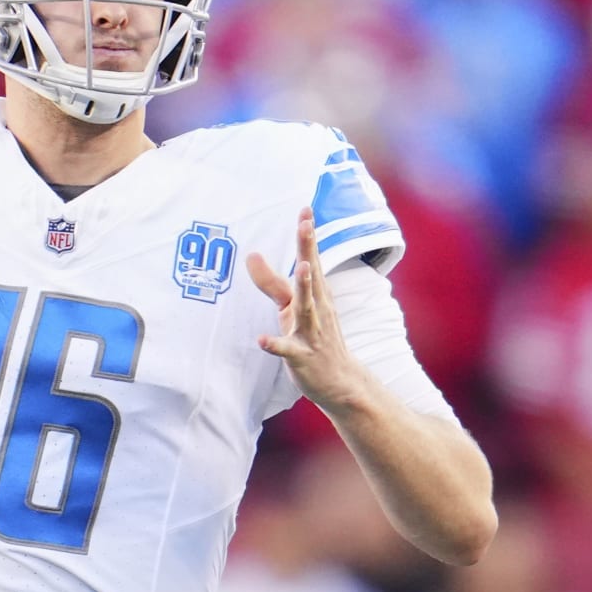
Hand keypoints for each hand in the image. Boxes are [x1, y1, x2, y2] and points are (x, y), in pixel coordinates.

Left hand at [249, 210, 368, 415]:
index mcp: (316, 295)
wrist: (341, 382)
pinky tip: (261, 340)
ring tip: (302, 268)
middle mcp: (317, 309)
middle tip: (306, 223)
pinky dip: (275, 345)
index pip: (313, 260)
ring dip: (304, 288)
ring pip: (307, 308)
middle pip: (312, 275)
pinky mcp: (303, 357)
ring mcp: (312, 333)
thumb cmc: (314, 338)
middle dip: (309, 249)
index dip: (308, 236)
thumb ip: (271, 282)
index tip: (305, 209)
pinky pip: (288, 350)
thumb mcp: (291, 307)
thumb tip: (251, 254)